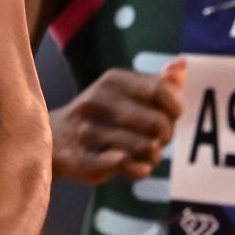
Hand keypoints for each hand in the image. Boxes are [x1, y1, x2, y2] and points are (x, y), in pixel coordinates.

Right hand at [50, 60, 184, 183]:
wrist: (52, 140)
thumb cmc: (100, 117)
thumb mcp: (125, 93)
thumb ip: (157, 83)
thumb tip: (182, 65)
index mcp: (112, 81)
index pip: (161, 91)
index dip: (175, 109)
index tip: (171, 118)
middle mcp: (97, 101)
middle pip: (157, 122)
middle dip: (165, 136)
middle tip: (158, 140)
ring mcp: (87, 131)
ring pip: (145, 147)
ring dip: (153, 155)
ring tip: (147, 155)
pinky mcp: (82, 159)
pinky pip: (127, 166)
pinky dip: (139, 169)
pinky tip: (134, 166)